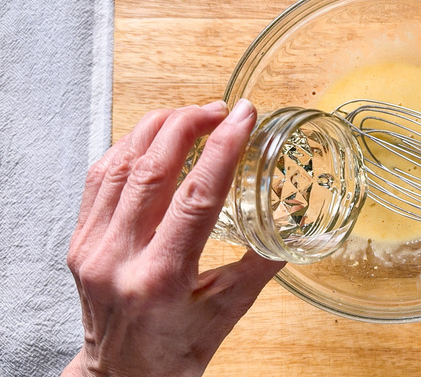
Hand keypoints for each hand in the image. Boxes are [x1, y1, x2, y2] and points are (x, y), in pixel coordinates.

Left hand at [64, 100, 284, 376]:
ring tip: (193, 115)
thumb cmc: (173, 354)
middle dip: (189, 125)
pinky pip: (101, 177)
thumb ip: (260, 266)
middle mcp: (118, 256)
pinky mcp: (81, 240)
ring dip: (158, 129)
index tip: (244, 117)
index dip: (222, 149)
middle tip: (222, 110)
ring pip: (121, 164)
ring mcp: (92, 246)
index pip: (195, 197)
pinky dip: (129, 147)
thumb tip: (295, 225)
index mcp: (160, 278)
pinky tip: (153, 137)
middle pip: (151, 168)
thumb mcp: (226, 313)